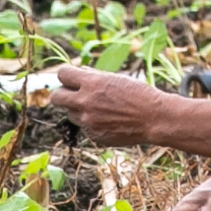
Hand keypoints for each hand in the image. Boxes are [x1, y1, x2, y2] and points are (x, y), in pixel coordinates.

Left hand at [43, 65, 178, 145]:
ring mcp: (88, 122)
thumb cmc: (138, 94)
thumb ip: (94, 76)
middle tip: (74, 94)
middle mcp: (86, 103)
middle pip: (56, 98)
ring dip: (79, 110)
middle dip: (63, 94)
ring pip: (70, 114)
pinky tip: (108, 120)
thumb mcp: (116, 79)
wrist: (154, 118)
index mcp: (92, 84)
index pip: (62, 74)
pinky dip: (91, 124)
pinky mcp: (94, 137)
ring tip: (99, 108)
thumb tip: (78, 73)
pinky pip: (84, 128)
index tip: (72, 78)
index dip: (67, 75)